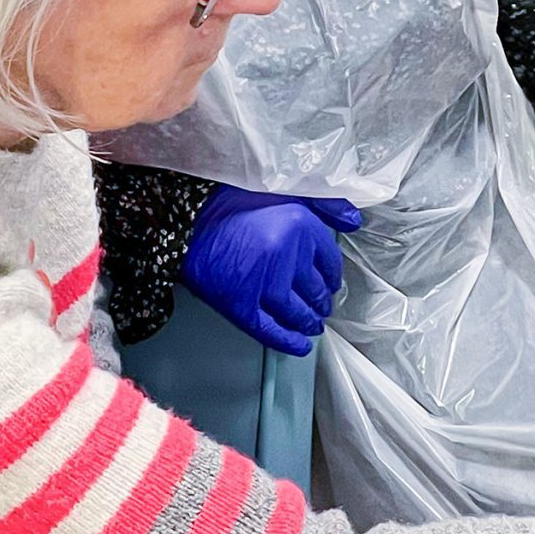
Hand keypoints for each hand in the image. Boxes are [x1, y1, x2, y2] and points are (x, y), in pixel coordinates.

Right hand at [181, 188, 362, 355]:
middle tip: (322, 304)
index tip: (330, 280)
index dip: (331, 274)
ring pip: (299, 313)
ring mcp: (265, 286)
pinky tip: (300, 345)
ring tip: (313, 323)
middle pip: (317, 289)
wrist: (180, 219)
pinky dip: (289, 341)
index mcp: (300, 226)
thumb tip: (354, 220)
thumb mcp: (281, 188)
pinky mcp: (241, 306)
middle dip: (322, 300)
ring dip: (310, 321)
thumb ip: (324, 201)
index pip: (330, 261)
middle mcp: (287, 258)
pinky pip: (272, 331)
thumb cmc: (227, 201)